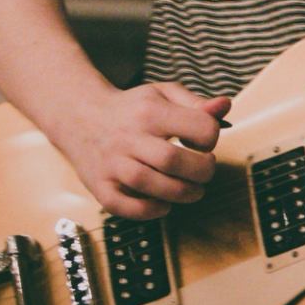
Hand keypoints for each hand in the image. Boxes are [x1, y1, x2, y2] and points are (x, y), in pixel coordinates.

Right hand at [50, 82, 230, 219]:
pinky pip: (126, 207)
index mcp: (150, 111)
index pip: (198, 128)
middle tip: (204, 170)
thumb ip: (196, 103)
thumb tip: (224, 106)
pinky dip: (150, 211)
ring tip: (192, 190)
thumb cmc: (132, 108)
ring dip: (182, 194)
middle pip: (174, 161)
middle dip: (202, 171)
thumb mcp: (164, 94)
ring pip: (151, 186)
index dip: (211, 138)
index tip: (205, 143)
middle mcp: (129, 137)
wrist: (80, 115)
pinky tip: (163, 203)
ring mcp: (112, 164)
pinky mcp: (100, 187)